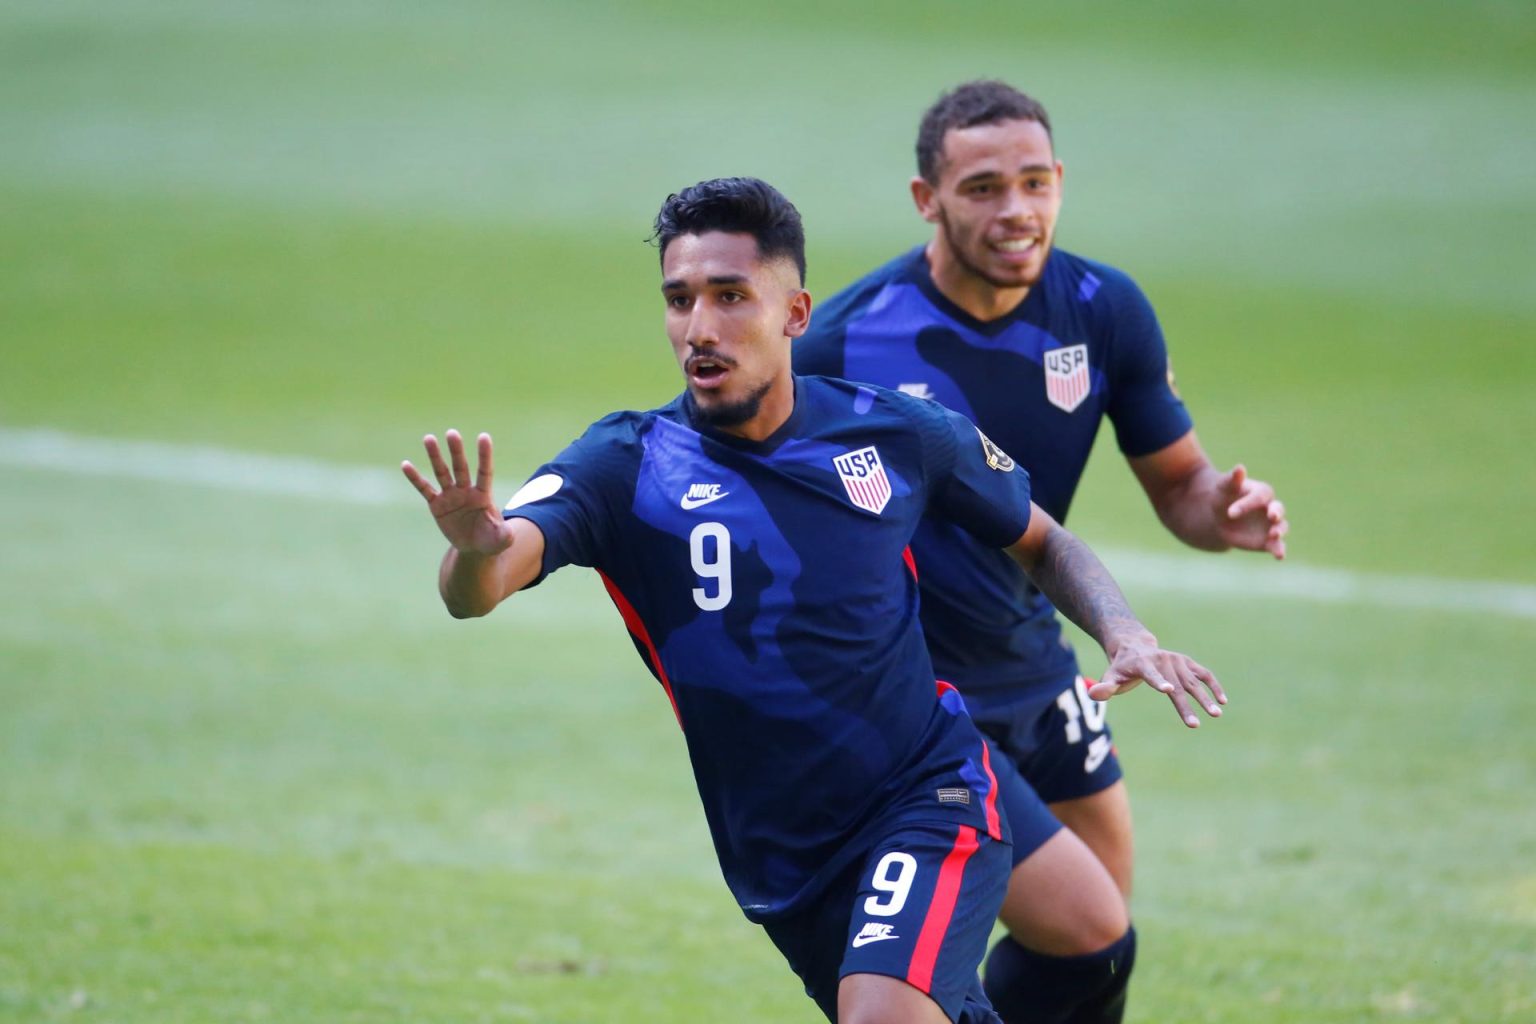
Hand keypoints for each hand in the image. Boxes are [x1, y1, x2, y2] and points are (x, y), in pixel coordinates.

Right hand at [401, 430, 512, 555]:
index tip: (484, 436)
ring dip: (435, 456)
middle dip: (456, 451)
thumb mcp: (501, 540)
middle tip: (452, 432)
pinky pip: (425, 489)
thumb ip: (504, 534)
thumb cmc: (491, 540)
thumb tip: (509, 535)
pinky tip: (406, 464)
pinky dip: (415, 478)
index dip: (484, 455)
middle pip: (461, 467)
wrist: (474, 548)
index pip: (485, 472)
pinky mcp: (437, 504)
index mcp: (484, 495)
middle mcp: (466, 491)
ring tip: (429, 438)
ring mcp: (451, 496)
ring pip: (442, 472)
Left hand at [1088, 633, 1225, 728]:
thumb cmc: (1121, 668)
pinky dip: (1214, 686)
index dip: (1158, 682)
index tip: (1168, 691)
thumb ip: (1104, 687)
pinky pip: (1204, 674)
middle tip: (1195, 724)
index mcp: (1142, 664)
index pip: (1150, 674)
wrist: (1135, 646)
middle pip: (1176, 685)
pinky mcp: (1187, 662)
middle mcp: (1162, 660)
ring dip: (1206, 697)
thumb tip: (1093, 694)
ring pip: (1193, 681)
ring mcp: (1177, 660)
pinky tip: (1223, 701)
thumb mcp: (1110, 677)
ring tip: (1216, 714)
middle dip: (1186, 705)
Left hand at [1214, 464, 1287, 558]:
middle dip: (1276, 513)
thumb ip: (1233, 480)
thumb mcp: (1224, 487)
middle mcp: (1271, 508)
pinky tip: (1279, 556)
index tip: (1230, 512)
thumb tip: (1239, 468)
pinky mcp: (1267, 541)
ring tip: (1274, 535)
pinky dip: (1279, 550)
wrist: (1219, 518)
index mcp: (1262, 492)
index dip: (1246, 504)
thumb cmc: (1222, 497)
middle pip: (1279, 509)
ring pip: (1281, 528)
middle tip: (1271, 516)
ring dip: (1279, 532)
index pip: (1259, 497)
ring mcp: (1271, 525)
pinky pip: (1276, 546)